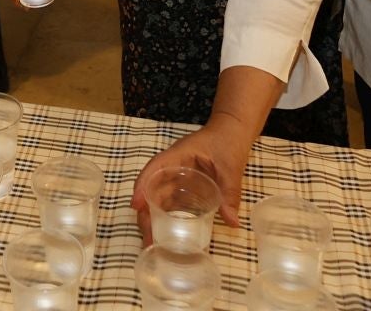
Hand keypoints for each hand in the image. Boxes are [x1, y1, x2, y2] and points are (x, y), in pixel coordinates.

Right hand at [132, 117, 256, 239]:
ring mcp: (178, 177)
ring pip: (160, 198)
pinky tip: (168, 233)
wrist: (234, 130)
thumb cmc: (228, 141)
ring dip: (154, 218)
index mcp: (179, 156)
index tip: (136, 206)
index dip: (143, 186)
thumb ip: (230, 193)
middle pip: (153, 189)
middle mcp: (173, 167)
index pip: (155, 169)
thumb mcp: (230, 167)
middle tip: (148, 238)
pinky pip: (172, 202)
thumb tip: (232, 222)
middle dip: (146, 213)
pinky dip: (167, 216)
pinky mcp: (185, 186)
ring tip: (153, 241)